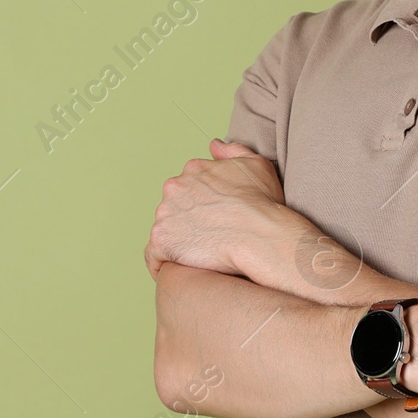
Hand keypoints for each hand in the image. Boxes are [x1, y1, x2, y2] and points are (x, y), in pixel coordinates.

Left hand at [144, 139, 288, 281]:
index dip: (199, 207)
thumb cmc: (264, 204)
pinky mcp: (162, 240)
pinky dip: (162, 264)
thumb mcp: (256, 165)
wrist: (261, 236)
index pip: (186, 188)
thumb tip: (214, 145)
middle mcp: (174, 187)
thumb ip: (233, 151)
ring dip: (177, 242)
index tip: (213, 220)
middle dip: (186, 222)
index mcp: (193, 170)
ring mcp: (165, 214)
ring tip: (199, 257)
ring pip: (164, 230)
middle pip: (173, 208)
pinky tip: (178, 271)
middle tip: (209, 239)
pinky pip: (154, 256)